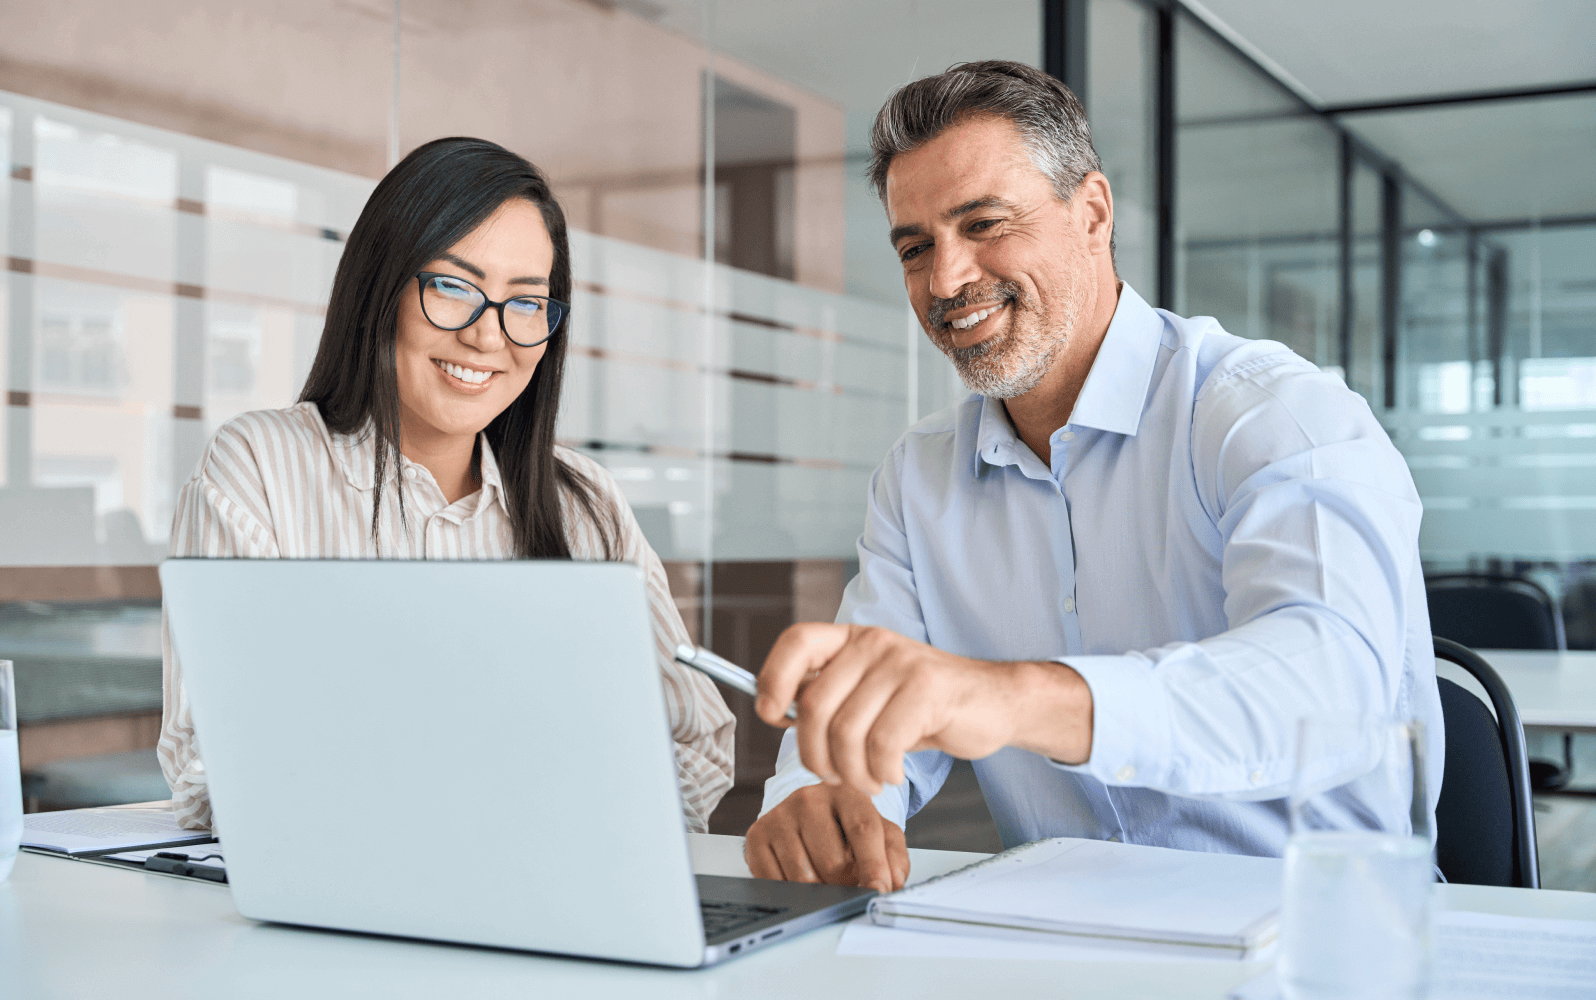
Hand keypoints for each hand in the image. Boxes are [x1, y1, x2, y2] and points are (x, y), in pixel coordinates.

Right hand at [744, 783, 908, 892]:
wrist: (807, 814)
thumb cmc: (847, 827)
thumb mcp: (880, 833)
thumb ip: (894, 856)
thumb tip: (892, 883)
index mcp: (846, 792)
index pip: (863, 830)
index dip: (874, 865)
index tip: (879, 891)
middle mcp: (809, 798)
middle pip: (833, 863)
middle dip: (845, 883)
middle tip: (847, 878)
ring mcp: (779, 816)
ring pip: (804, 878)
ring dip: (819, 890)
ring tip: (824, 875)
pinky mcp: (757, 835)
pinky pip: (775, 882)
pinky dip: (791, 891)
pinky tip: (798, 874)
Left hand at [756, 623, 1092, 795]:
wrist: (994, 703)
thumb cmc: (925, 707)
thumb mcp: (871, 694)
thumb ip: (831, 698)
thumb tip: (776, 712)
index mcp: (852, 639)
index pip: (797, 642)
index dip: (772, 677)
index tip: (772, 715)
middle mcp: (873, 643)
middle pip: (814, 705)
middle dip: (815, 755)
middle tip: (835, 776)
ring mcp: (901, 663)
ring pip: (845, 732)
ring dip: (851, 772)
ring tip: (868, 780)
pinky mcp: (927, 689)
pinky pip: (881, 744)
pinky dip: (880, 771)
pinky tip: (892, 773)